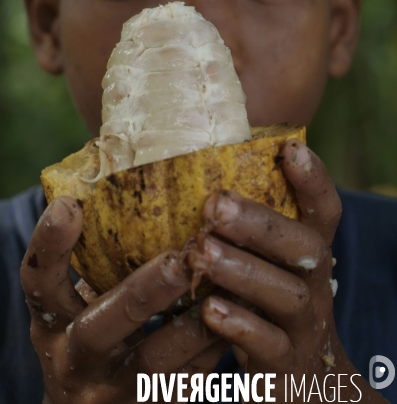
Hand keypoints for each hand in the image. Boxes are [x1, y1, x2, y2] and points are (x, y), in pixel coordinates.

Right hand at [20, 197, 227, 403]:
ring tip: (229, 277)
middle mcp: (75, 359)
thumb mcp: (78, 307)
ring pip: (158, 360)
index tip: (71, 206)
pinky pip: (191, 380)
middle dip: (147, 290)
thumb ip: (99, 267)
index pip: (39, 282)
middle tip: (181, 259)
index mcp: (52, 323)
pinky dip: (216, 341)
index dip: (50, 244)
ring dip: (198, 317)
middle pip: (105, 324)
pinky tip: (241, 310)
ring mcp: (114, 391)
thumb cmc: (92, 338)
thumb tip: (136, 195)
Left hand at [187, 139, 385, 402]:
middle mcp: (315, 285)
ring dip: (244, 270)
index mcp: (310, 256)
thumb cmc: (272, 310)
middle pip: (305, 248)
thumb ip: (253, 234)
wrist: (306, 385)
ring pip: (287, 295)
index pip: (325, 213)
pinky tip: (209, 309)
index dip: (314, 181)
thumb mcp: (272, 270)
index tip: (291, 148)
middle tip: (216, 204)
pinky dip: (241, 325)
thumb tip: (202, 181)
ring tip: (203, 252)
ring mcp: (304, 327)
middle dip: (261, 224)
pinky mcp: (285, 367)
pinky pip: (269, 345)